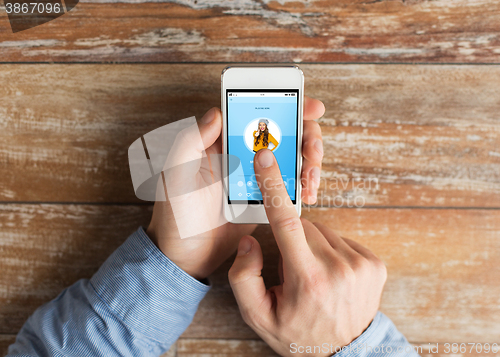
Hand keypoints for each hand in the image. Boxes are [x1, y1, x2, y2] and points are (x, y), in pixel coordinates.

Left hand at [147, 96, 324, 279]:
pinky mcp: (265, 198)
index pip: (255, 114)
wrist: (187, 256)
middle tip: (312, 151)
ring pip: (292, 157)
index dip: (286, 105)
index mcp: (220, 142)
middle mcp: (241, 154)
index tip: (310, 108)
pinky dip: (304, 185)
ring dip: (309, 163)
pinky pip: (290, 184)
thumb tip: (216, 113)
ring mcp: (256, 176)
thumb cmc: (175, 215)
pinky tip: (307, 194)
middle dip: (307, 137)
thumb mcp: (176, 175)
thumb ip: (190, 141)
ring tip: (310, 180)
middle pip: (283, 132)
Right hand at [228, 149, 386, 355]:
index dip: (273, 187)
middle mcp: (339, 267)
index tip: (265, 157)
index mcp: (308, 278)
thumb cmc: (296, 333)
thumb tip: (251, 239)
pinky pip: (341, 239)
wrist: (344, 353)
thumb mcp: (258, 315)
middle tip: (292, 270)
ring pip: (322, 230)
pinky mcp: (375, 263)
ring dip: (311, 244)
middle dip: (292, 240)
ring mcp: (362, 264)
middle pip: (303, 226)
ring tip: (313, 275)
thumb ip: (244, 277)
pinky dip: (330, 249)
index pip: (286, 222)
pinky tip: (329, 272)